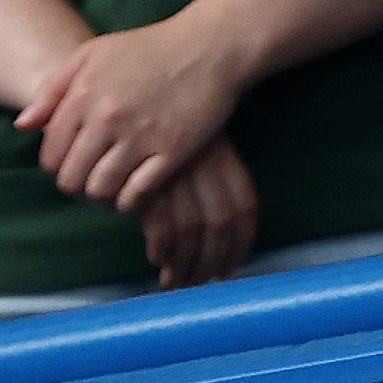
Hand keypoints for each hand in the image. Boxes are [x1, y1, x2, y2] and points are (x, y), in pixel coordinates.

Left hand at [23, 12, 247, 212]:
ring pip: (101, 190)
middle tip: (94, 178)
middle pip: (72, 178)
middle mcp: (108, 117)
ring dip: (103, 195)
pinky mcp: (174, 150)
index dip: (59, 165)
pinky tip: (135, 193)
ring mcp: (141, 135)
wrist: (213, 45)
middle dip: (79, 184)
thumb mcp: (95, 53)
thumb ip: (54, 87)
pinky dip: (130, 202)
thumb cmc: (151, 47)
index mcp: (85, 95)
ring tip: (114, 186)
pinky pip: (137, 194)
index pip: (51, 155)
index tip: (75, 162)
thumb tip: (24, 126)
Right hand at [135, 135, 258, 289]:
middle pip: (221, 224)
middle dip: (212, 261)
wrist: (135, 100)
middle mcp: (206, 166)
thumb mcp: (199, 151)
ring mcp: (177, 173)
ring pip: (192, 231)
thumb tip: (215, 238)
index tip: (229, 269)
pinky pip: (161, 225)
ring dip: (185, 264)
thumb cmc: (165, 132)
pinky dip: (162, 249)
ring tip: (176, 281)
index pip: (246, 207)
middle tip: (199, 283)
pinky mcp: (147, 182)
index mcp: (226, 159)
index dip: (241, 244)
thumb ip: (210, 187)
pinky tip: (157, 259)